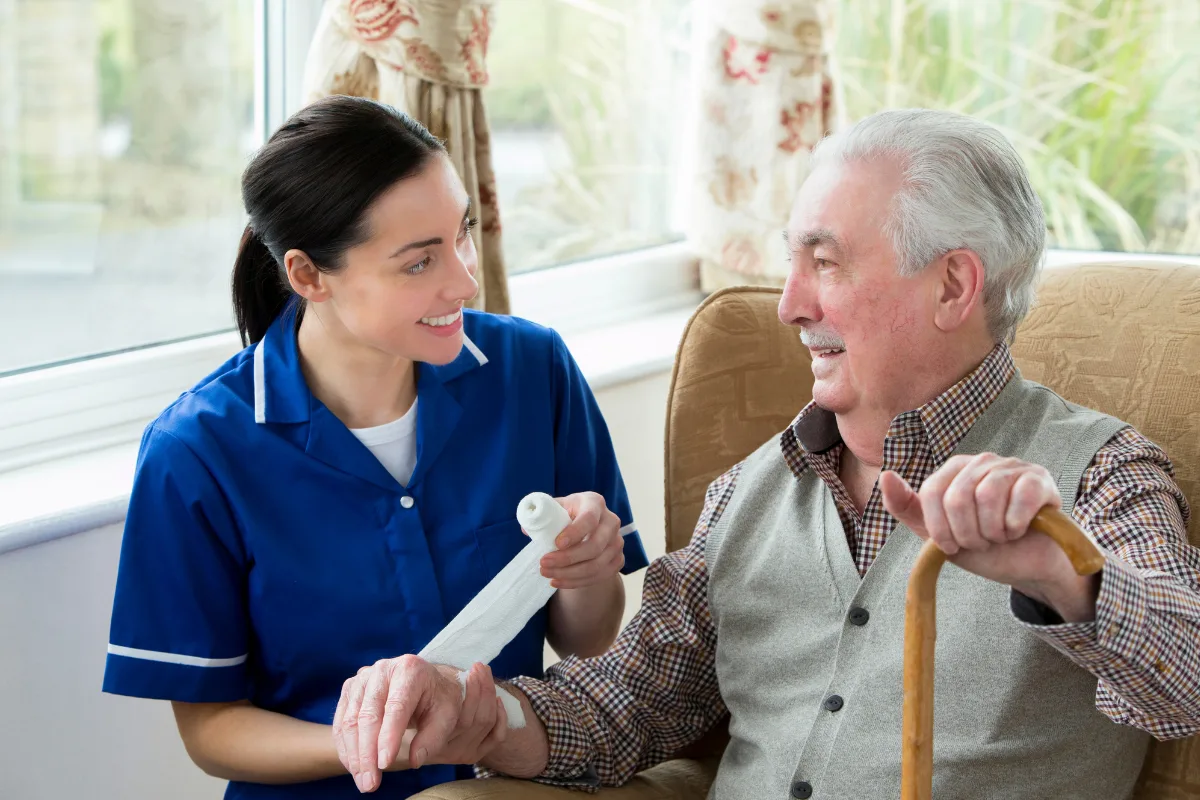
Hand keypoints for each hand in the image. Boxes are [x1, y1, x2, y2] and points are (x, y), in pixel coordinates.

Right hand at [333, 657, 507, 792]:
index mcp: (410, 670)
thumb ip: (433, 737)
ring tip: (363, 781)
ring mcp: (363, 678)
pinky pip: (341, 722)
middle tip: (370, 783)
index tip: (384, 764)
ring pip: (350, 720)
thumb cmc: (438, 700)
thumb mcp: (447, 716)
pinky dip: (346, 748)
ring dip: (354, 755)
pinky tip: (354, 768)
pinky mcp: (350, 689)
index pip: (396, 706)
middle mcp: (383, 669)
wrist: (427, 683)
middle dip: (367, 753)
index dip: (388, 737)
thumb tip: (415, 760)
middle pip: (368, 714)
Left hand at [534, 492, 624, 588]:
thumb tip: (527, 530)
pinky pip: (600, 576)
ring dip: (569, 574)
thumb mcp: (555, 508)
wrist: (585, 527)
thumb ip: (541, 516)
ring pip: (596, 565)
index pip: (589, 519)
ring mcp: (617, 542)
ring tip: (547, 574)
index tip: (556, 544)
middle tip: (544, 563)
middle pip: (595, 546)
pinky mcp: (618, 559)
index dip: (574, 533)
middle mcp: (611, 521)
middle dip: (567, 559)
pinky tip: (558, 581)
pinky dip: (577, 582)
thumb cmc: (566, 515)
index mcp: (594, 503)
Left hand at [879, 453, 1098, 618]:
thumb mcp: (938, 532)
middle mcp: (981, 461)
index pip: (931, 492)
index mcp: (954, 470)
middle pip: (958, 497)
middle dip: (968, 534)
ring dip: (993, 532)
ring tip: (1000, 536)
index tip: (952, 546)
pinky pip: (1020, 499)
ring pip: (988, 497)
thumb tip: (885, 475)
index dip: (940, 528)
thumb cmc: (984, 545)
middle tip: (982, 542)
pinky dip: (1016, 525)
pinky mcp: (1039, 478)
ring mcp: (1012, 466)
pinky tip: (1019, 530)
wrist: (1028, 565)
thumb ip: (906, 507)